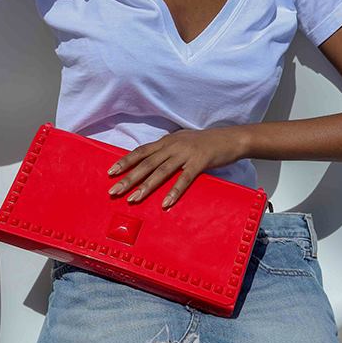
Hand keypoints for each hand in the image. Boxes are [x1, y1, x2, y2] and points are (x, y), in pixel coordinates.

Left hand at [105, 128, 244, 208]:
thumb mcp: (181, 142)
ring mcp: (186, 154)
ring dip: (146, 186)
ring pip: (161, 171)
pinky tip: (165, 203)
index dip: (125, 161)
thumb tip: (150, 161)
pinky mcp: (200, 162)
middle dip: (128, 178)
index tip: (110, 172)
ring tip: (133, 199)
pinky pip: (184, 179)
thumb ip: (166, 150)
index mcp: (166, 141)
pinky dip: (174, 191)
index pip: (141, 151)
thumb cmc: (204, 143)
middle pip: (146, 163)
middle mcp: (173, 146)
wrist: (230, 139)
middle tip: (114, 191)